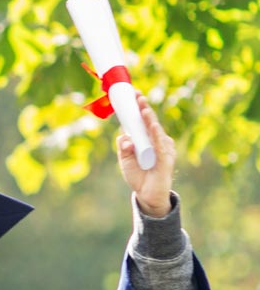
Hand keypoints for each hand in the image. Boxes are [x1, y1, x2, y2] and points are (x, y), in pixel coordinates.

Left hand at [116, 94, 175, 217]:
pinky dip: (156, 134)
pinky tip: (153, 126)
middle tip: (137, 96)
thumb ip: (123, 148)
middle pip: (150, 122)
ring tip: (143, 109)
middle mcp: (156, 141)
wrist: (146, 194)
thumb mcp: (125, 160)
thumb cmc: (138, 175)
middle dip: (143, 108)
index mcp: (146, 140)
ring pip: (155, 130)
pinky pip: (161, 144)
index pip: (142, 121)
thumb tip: (123, 137)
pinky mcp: (166, 158)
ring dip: (149, 119)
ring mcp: (163, 148)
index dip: (138, 109)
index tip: (133, 95)